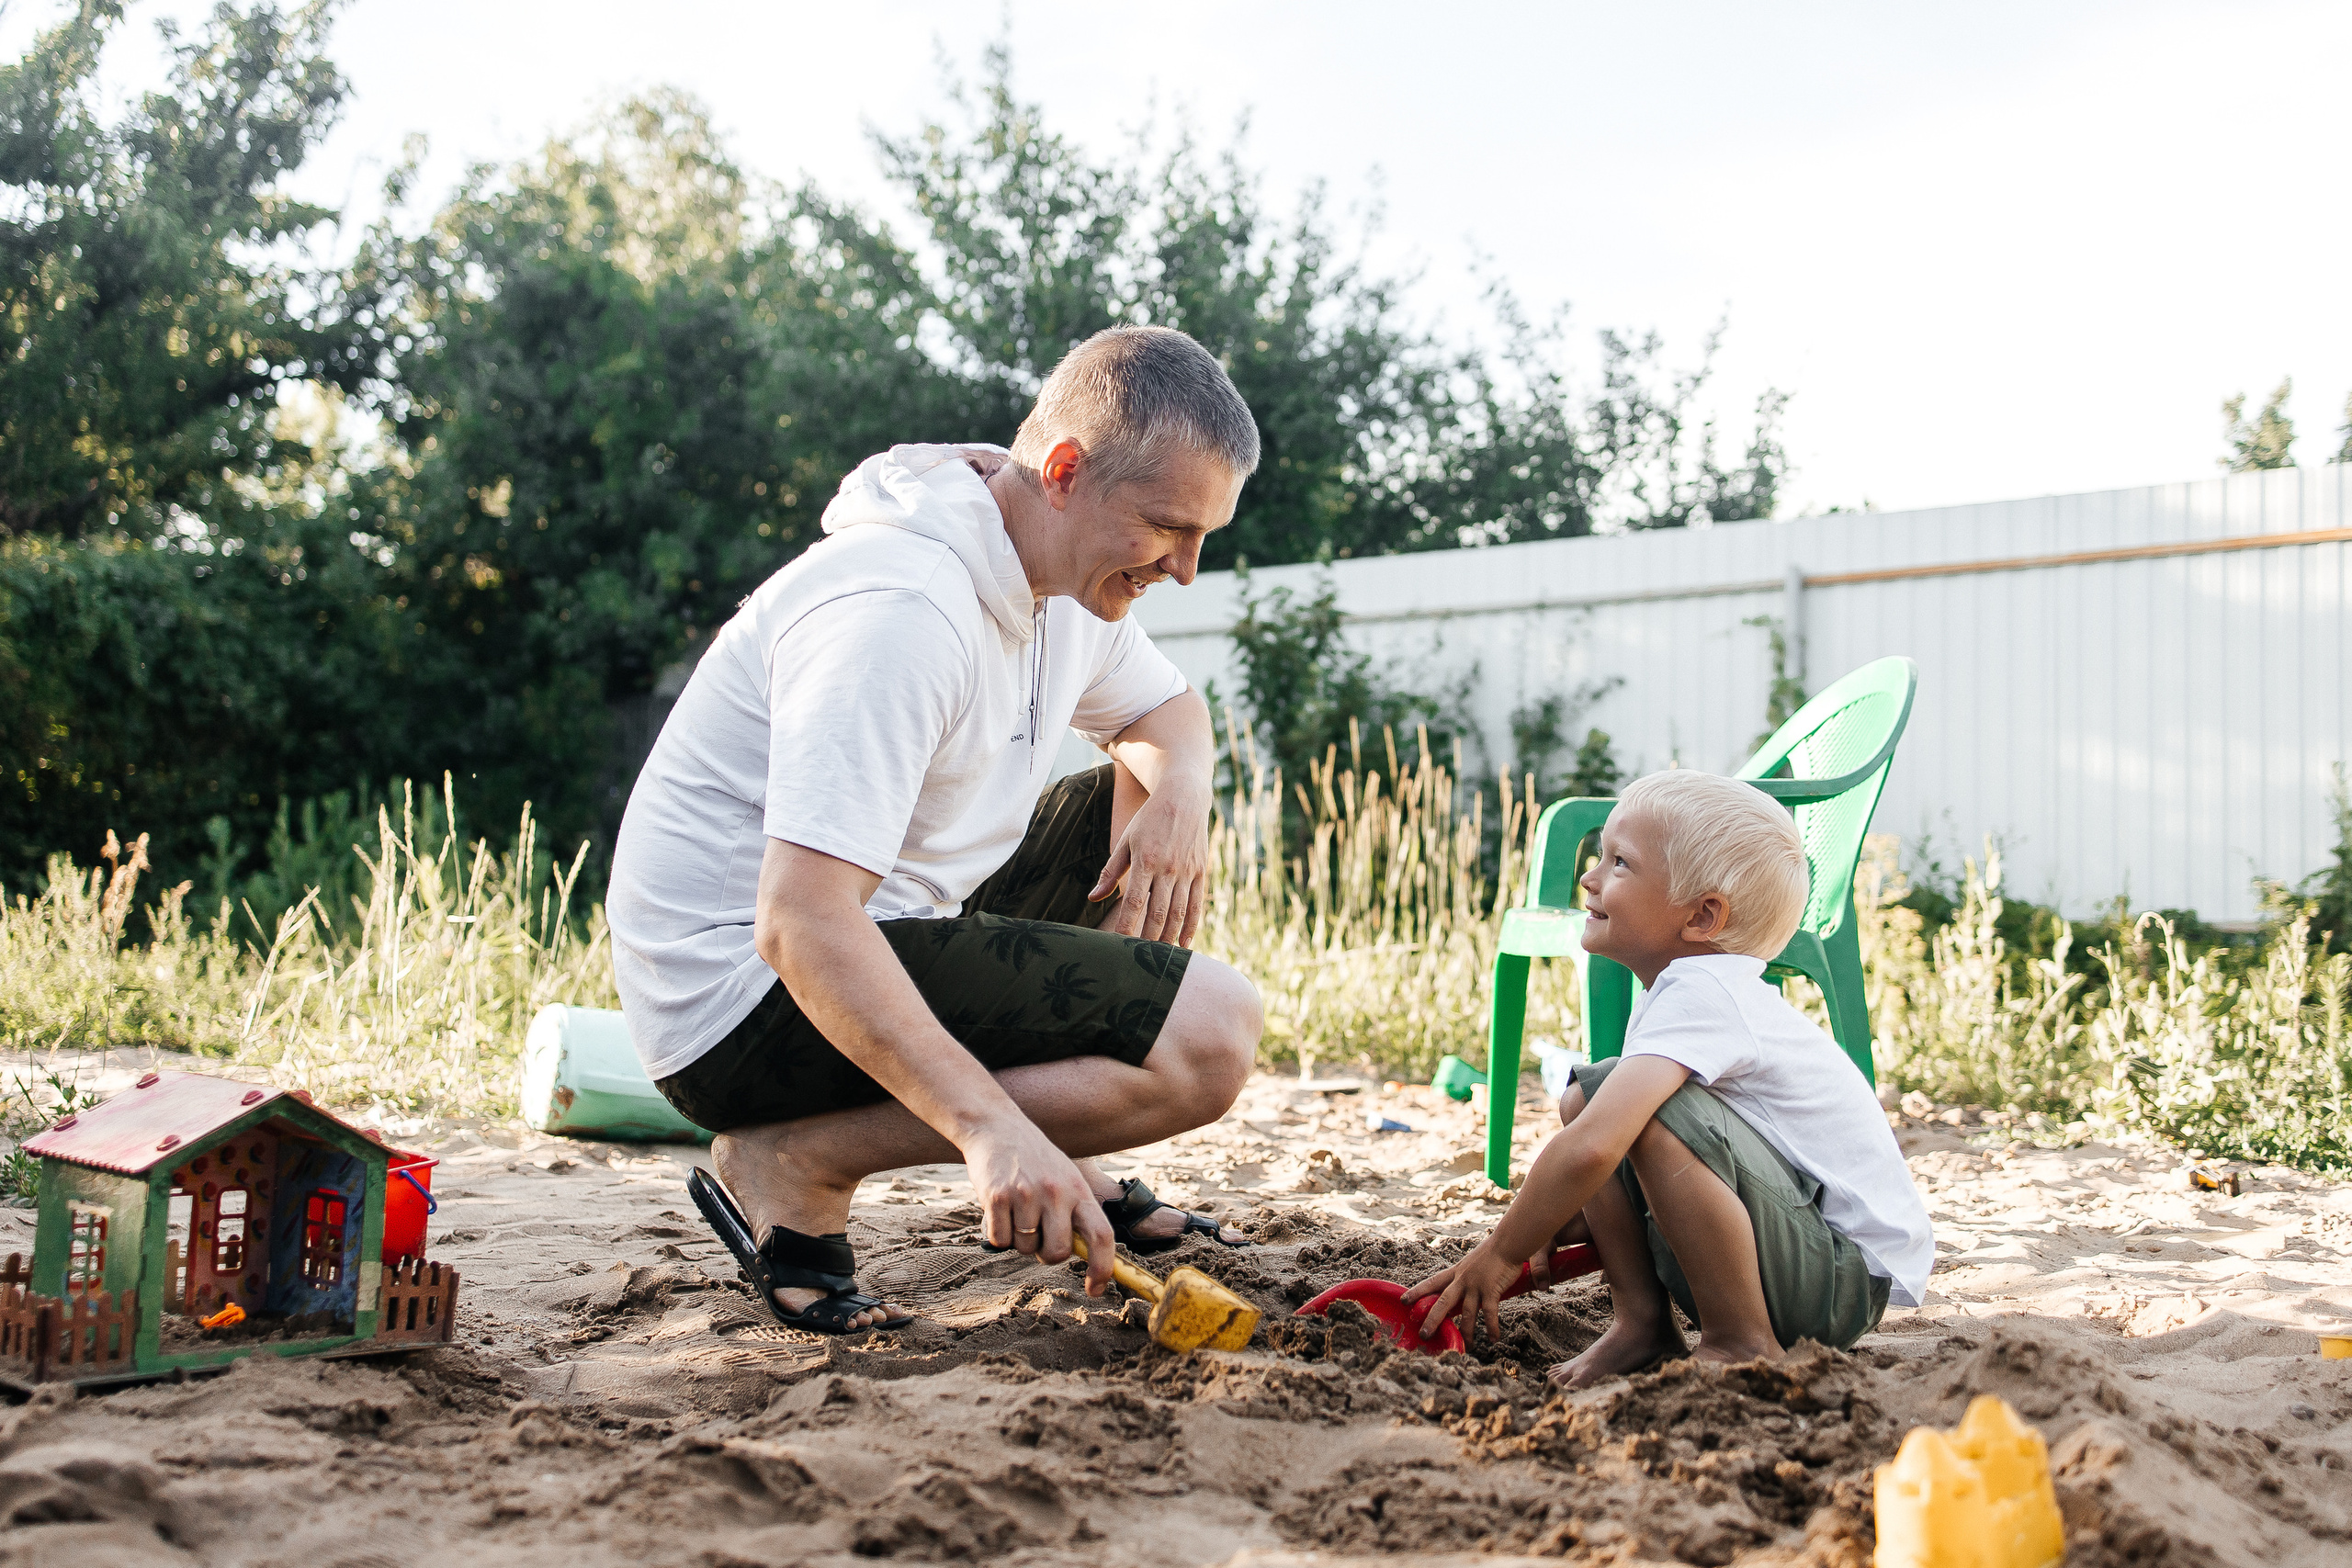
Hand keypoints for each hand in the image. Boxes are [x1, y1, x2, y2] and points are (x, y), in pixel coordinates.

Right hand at [965, 1118, 1114, 1295]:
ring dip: (1018, 1239)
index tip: (1096, 1289)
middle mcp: (1056, 1193)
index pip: (1102, 1236)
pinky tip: (997, 1208)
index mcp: (1079, 1190)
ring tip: (1015, 1209)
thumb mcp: (1064, 1177)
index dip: (1103, 1268)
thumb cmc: (1033, 1159)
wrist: (996, 1127)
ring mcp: (1026, 1195)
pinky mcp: (998, 1197)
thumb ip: (1075, 1212)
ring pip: (1025, 1248)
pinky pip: (999, 1240)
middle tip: (1037, 1235)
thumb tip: (1085, 1255)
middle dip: (1045, 1254)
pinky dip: (996, 1233)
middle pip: (1057, 1252)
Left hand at [1089, 776, 1209, 945]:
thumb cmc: (1149, 820)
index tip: (1118, 945)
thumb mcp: (1126, 841)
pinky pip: (1197, 905)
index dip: (1126, 927)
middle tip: (1139, 960)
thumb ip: (1110, 872)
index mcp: (1146, 861)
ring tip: (1159, 958)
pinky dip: (1191, 927)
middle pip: (1158, 914)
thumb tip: (1093, 898)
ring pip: (1179, 913)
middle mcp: (1169, 869)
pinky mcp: (1201, 871)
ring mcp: (1188, 871)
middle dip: (1148, 940)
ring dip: (1169, 938)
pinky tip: (1183, 944)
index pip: (1134, 903)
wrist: (1184, 797)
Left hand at [1401, 1239, 1524, 1345]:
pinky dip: (1492, 1327)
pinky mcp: (1491, 1289)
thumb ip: (1464, 1277)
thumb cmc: (1491, 1253)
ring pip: (1467, 1312)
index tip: (1403, 1301)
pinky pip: (1489, 1313)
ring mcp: (1476, 1285)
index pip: (1432, 1282)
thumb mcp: (1470, 1264)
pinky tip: (1494, 1339)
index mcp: (1455, 1272)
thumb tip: (1459, 1290)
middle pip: (1443, 1302)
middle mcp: (1462, 1279)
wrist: (1507, 1243)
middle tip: (1424, 1334)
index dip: (1417, 1292)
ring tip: (1466, 1346)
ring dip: (1466, 1331)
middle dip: (1432, 1319)